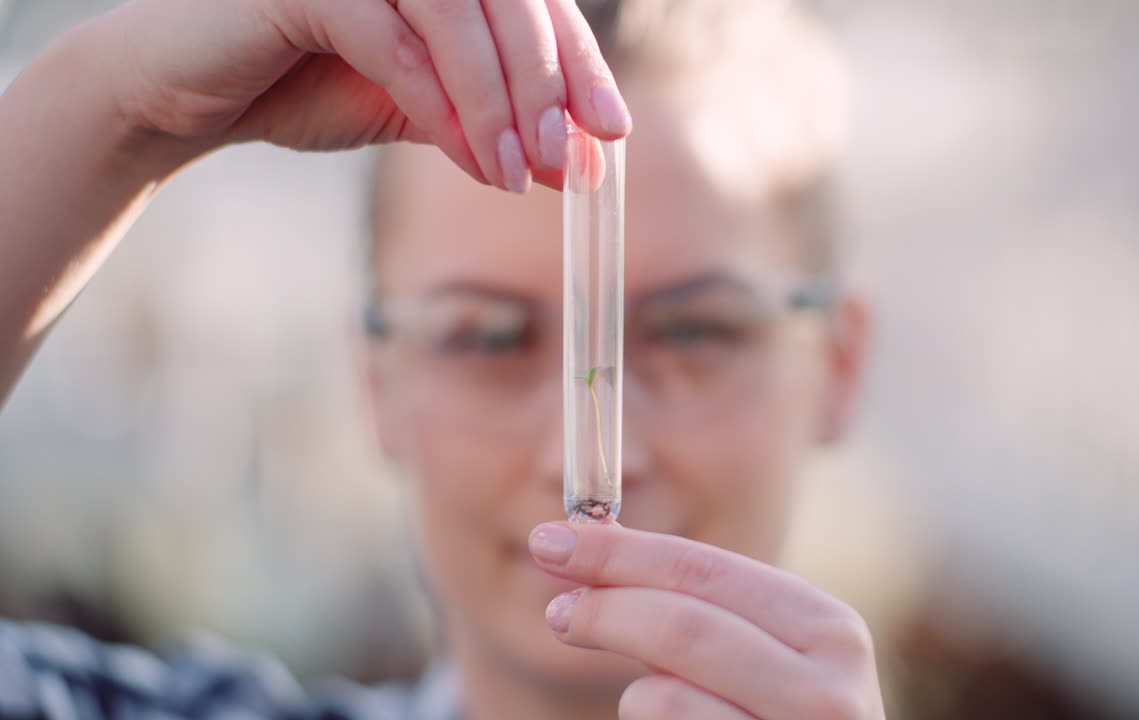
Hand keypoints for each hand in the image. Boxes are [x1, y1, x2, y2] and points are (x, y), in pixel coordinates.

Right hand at [93, 0, 630, 189]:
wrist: (187, 95)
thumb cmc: (301, 87)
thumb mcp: (417, 110)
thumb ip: (486, 126)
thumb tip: (570, 167)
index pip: (532, 4)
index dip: (577, 66)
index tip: (610, 131)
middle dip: (548, 85)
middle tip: (568, 159)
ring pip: (458, 13)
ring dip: (496, 100)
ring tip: (514, 173)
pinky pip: (388, 36)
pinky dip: (432, 97)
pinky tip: (464, 152)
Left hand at [528, 523, 885, 718]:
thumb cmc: (776, 711)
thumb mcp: (762, 651)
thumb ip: (695, 600)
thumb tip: (588, 539)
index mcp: (830, 630)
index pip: (705, 570)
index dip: (620, 553)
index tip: (552, 542)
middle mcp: (828, 690)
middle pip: (681, 627)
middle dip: (604, 609)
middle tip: (557, 611)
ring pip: (664, 697)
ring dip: (635, 695)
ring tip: (649, 703)